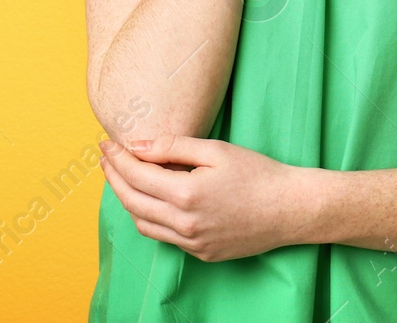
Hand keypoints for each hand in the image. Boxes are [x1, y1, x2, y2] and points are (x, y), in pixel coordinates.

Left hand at [97, 134, 314, 261]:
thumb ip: (171, 146)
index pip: (136, 176)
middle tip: (105, 158)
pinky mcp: (202, 253)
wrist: (291, 209)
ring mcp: (193, 243)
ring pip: (144, 223)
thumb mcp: (214, 150)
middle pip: (131, 201)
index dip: (117, 158)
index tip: (106, 143)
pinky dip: (149, 217)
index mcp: (186, 195)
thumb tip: (135, 146)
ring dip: (127, 200)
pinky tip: (150, 199)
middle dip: (113, 178)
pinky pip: (164, 236)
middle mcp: (185, 224)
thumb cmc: (257, 174)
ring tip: (122, 177)